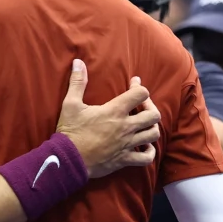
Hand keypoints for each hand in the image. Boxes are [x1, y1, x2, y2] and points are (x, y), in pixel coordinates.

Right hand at [56, 60, 160, 178]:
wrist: (68, 159)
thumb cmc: (70, 131)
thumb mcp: (70, 104)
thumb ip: (77, 82)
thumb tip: (78, 62)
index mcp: (115, 111)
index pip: (140, 94)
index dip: (139, 86)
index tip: (133, 83)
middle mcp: (126, 127)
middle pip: (153, 115)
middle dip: (150, 107)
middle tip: (141, 106)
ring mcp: (127, 144)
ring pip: (153, 134)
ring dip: (151, 128)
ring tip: (143, 125)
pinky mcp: (124, 159)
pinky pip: (147, 158)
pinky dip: (149, 152)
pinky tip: (143, 147)